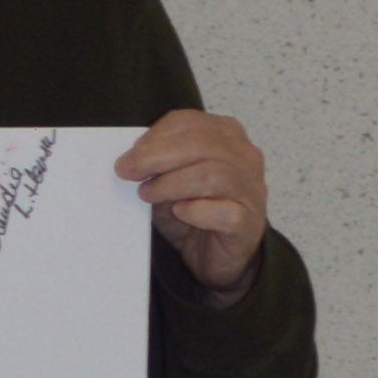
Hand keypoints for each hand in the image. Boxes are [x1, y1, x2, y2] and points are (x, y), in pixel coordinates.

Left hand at [115, 110, 266, 304]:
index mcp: (226, 137)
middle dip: (156, 158)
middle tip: (127, 173)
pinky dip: (196, 211)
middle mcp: (244, 158)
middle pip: (201, 145)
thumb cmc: (194, 212)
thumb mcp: (168, 183)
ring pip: (212, 176)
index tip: (129, 157)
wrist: (217, 255)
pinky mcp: (248, 223)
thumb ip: (156, 167)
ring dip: (172, 184)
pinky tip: (180, 212)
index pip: (190, 123)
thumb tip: (129, 162)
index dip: (155, 137)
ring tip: (148, 195)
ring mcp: (250, 189)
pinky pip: (224, 213)